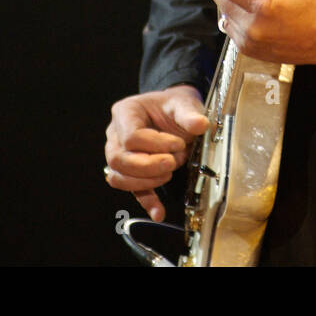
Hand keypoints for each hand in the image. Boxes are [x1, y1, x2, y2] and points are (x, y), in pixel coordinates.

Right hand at [105, 85, 208, 221]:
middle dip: (147, 166)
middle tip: (172, 163)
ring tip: (169, 175)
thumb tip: (201, 125)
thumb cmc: (173, 106)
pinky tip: (158, 212)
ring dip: (145, 182)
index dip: (155, 144)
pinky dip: (146, 201)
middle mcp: (115, 134)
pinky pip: (131, 190)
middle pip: (117, 159)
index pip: (130, 136)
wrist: (173, 113)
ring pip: (118, 176)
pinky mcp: (130, 172)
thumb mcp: (182, 103)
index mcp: (125, 112)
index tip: (178, 144)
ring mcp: (119, 154)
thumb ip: (189, 114)